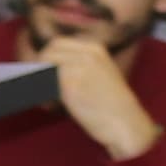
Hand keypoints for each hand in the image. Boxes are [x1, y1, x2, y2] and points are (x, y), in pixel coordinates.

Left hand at [39, 34, 163, 162]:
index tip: (44, 72)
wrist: (126, 122)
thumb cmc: (113, 104)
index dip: (47, 57)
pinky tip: (49, 106)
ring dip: (40, 80)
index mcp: (96, 49)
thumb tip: (45, 66)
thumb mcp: (101, 74)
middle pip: (48, 51)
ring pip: (44, 66)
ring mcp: (79, 67)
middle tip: (41, 84)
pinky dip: (42, 94)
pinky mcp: (71, 84)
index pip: (58, 43)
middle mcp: (88, 54)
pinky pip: (45, 83)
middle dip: (40, 66)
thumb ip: (78, 65)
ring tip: (47, 98)